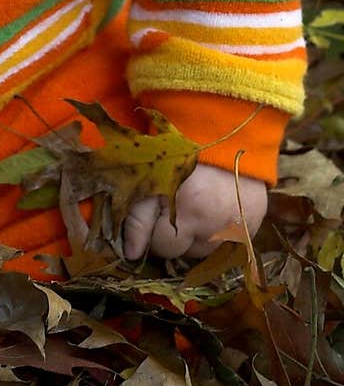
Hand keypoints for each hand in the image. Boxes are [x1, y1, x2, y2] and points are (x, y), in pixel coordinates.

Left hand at [123, 163, 267, 261]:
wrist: (222, 131)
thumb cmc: (180, 153)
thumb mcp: (151, 179)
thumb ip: (138, 219)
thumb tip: (131, 254)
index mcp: (190, 213)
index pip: (163, 247)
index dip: (153, 231)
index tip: (155, 210)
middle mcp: (219, 227)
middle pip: (187, 252)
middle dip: (177, 235)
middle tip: (176, 204)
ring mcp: (240, 228)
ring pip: (209, 249)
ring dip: (199, 235)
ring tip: (196, 204)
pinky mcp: (254, 224)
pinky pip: (231, 242)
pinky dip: (220, 231)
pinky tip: (214, 209)